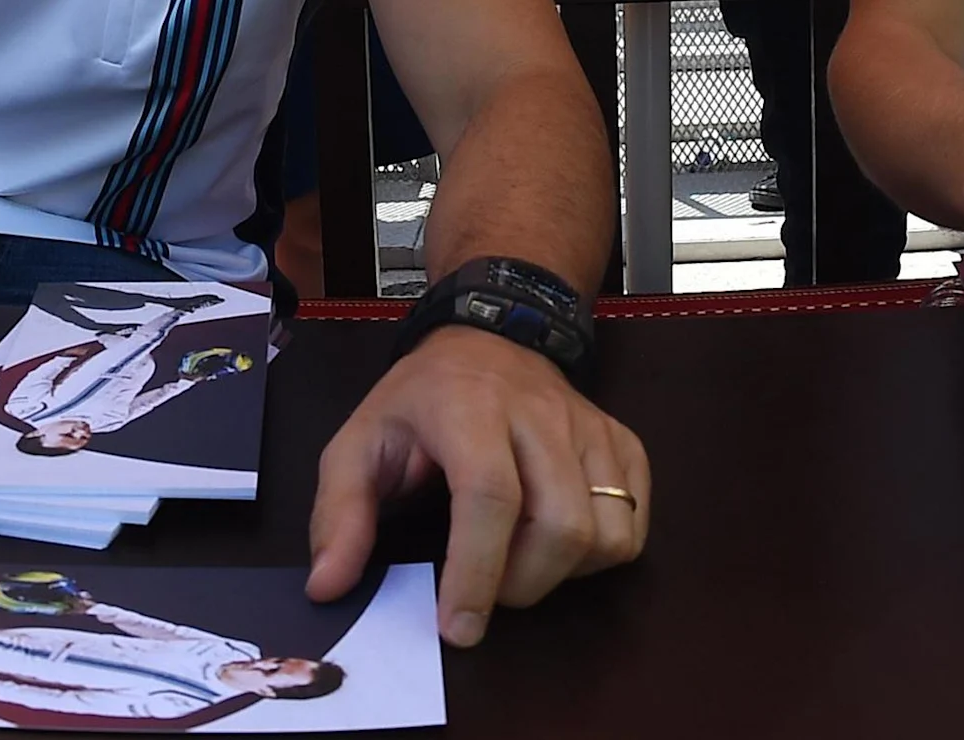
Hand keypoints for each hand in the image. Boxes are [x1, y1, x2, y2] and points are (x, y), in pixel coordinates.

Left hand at [308, 325, 647, 646]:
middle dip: (523, 585)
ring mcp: (591, 428)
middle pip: (562, 524)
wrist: (490, 334)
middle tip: (484, 594)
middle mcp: (541, 415)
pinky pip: (636, 521)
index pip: (491, 496)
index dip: (476, 573)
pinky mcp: (624, 443)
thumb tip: (328, 587)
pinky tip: (560, 545)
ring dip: (565, 574)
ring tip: (521, 566)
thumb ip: (340, 513)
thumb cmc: (421, 401)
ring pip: (608, 530)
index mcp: (469, 410)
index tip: (456, 628)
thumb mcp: (359, 442)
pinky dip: (605, 552)